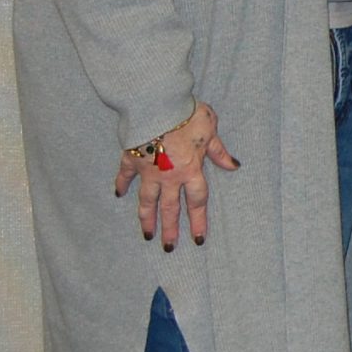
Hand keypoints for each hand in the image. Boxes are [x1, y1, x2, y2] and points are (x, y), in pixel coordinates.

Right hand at [114, 102, 238, 249]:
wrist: (156, 104)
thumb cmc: (187, 114)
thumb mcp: (210, 131)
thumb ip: (219, 151)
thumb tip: (233, 166)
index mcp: (191, 170)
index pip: (197, 202)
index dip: (198, 221)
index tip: (197, 239)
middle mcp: (169, 176)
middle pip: (170, 208)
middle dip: (170, 229)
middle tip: (168, 247)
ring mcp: (148, 170)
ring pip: (147, 200)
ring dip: (147, 218)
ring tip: (147, 234)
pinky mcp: (131, 159)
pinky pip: (125, 176)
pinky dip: (121, 184)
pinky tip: (118, 194)